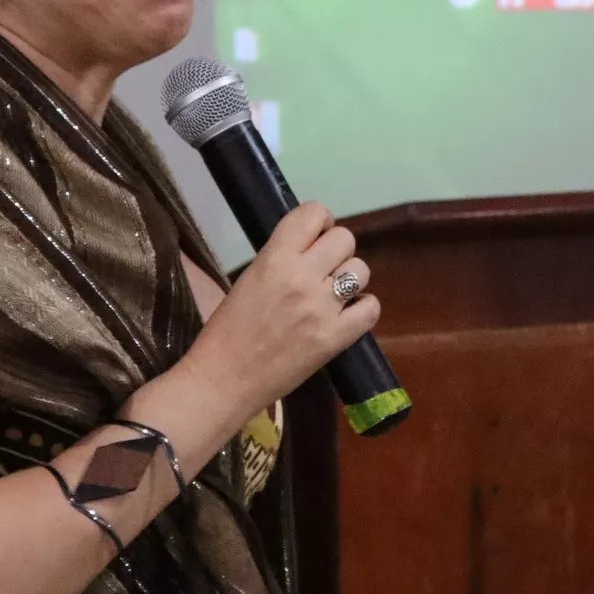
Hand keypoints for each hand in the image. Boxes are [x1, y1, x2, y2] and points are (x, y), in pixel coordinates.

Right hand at [184, 202, 380, 421]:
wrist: (223, 379)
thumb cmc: (227, 330)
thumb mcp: (249, 278)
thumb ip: (281, 259)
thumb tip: (311, 249)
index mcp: (275, 258)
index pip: (314, 213)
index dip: (320, 221)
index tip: (316, 237)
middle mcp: (302, 277)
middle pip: (345, 239)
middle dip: (336, 251)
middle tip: (323, 269)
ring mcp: (322, 308)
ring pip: (361, 269)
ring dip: (350, 279)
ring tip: (333, 295)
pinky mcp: (336, 338)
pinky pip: (370, 308)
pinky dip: (363, 309)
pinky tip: (347, 314)